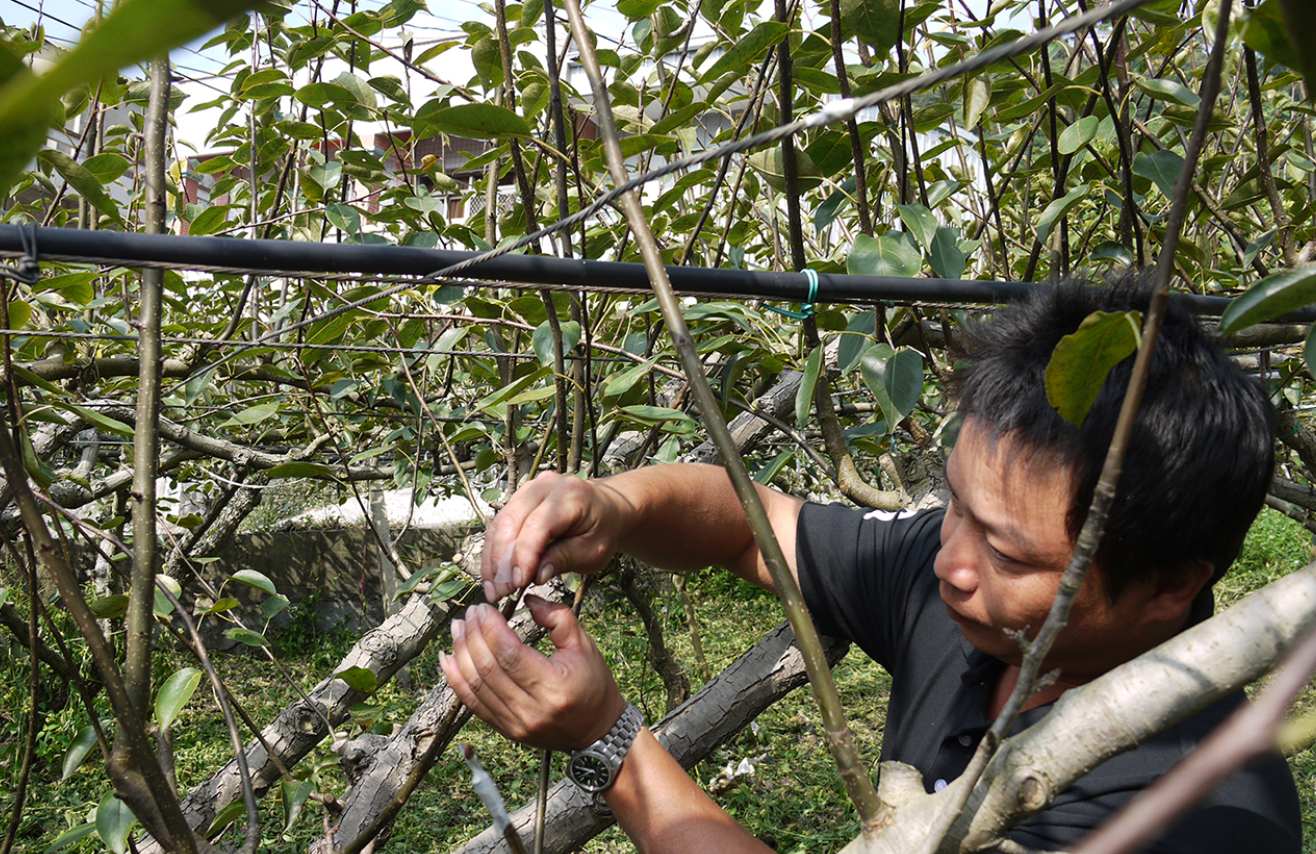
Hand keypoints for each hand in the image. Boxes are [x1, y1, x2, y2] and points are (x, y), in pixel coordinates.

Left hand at [440, 595, 627, 751]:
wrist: (597, 732)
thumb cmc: (594, 685)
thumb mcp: (584, 646)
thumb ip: (557, 617)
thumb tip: (527, 600)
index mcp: (553, 687)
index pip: (509, 654)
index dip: (490, 628)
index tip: (484, 608)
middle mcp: (531, 710)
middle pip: (488, 669)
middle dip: (472, 636)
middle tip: (469, 614)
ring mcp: (515, 724)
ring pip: (475, 686)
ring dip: (461, 654)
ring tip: (457, 629)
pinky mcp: (506, 730)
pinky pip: (472, 704)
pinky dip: (456, 680)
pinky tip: (448, 659)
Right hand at [481, 471, 626, 602]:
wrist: (605, 508)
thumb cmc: (602, 529)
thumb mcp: (593, 550)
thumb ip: (564, 559)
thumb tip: (536, 576)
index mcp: (570, 495)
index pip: (537, 527)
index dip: (523, 557)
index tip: (517, 584)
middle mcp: (545, 486)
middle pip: (511, 523)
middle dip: (501, 561)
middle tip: (500, 592)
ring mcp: (529, 490)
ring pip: (499, 525)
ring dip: (493, 560)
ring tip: (494, 590)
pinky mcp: (519, 499)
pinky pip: (499, 525)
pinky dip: (494, 552)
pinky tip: (493, 576)